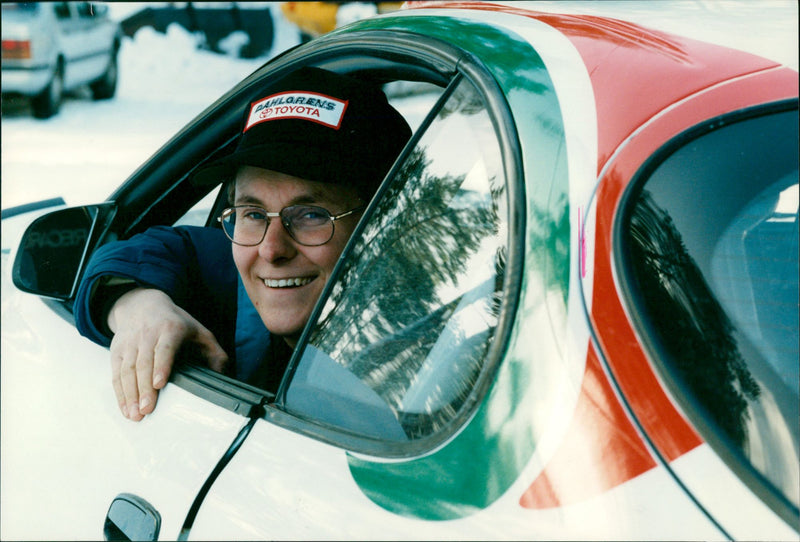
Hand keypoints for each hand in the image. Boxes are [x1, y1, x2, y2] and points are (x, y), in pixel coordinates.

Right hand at [107, 288, 228, 420]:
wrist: (143, 305)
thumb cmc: (175, 324)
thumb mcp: (199, 332)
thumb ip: (214, 353)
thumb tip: (221, 376)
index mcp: (170, 329)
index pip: (165, 348)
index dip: (161, 365)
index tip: (160, 383)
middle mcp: (147, 334)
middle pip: (144, 363)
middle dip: (144, 388)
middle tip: (147, 410)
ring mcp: (130, 343)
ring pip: (127, 370)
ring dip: (130, 394)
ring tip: (135, 415)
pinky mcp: (117, 351)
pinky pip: (116, 374)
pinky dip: (120, 393)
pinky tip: (126, 408)